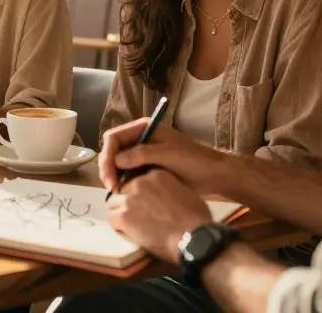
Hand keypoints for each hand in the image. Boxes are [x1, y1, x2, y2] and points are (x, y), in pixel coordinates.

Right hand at [100, 119, 225, 195]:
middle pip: (112, 150)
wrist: (214, 175)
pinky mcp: (146, 168)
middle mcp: (140, 139)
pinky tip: (124, 192)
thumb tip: (116, 160)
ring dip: (113, 176)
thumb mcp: (168, 154)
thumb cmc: (194, 160)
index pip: (114, 137)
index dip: (107, 156)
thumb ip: (141, 154)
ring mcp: (143, 154)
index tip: (111, 176)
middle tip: (111, 188)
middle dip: (107, 168)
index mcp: (144, 128)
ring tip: (117, 192)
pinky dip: (122, 181)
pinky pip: (127, 173)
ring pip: (117, 163)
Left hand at [108, 170, 212, 264]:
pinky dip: (120, 228)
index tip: (147, 204)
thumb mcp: (187, 194)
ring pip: (114, 204)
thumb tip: (167, 195)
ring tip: (135, 226)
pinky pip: (112, 220)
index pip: (138, 180)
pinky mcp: (123, 216)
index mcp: (157, 175)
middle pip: (124, 190)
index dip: (141, 194)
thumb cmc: (196, 221)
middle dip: (129, 203)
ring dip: (122, 214)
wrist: (193, 239)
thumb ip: (171, 189)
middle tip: (140, 217)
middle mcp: (140, 183)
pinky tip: (132, 234)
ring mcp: (130, 199)